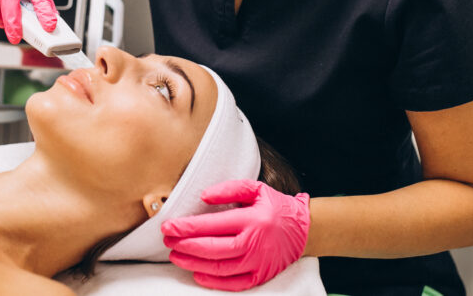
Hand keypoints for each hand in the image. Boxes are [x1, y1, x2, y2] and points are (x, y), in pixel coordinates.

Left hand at [162, 180, 309, 291]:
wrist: (305, 230)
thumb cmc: (275, 206)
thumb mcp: (256, 189)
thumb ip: (229, 189)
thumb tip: (203, 196)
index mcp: (251, 219)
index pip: (212, 225)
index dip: (186, 227)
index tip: (168, 226)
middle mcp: (253, 243)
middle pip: (211, 248)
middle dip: (184, 245)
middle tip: (167, 240)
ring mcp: (257, 263)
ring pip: (218, 267)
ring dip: (193, 263)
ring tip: (175, 255)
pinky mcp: (260, 276)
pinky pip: (233, 284)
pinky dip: (213, 281)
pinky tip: (197, 273)